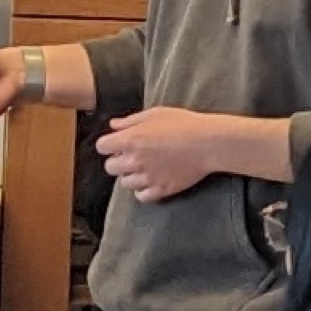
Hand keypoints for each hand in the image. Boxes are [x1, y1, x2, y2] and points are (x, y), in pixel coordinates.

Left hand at [95, 107, 275, 203]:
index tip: (118, 143)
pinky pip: (141, 196)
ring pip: (125, 183)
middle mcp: (134, 161)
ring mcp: (147, 177)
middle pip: (110, 167)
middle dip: (119, 160)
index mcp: (130, 140)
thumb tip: (113, 125)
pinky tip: (151, 180)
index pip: (101, 147)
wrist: (208, 143)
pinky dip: (143, 190)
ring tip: (145, 167)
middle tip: (133, 155)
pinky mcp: (160, 190)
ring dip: (131, 176)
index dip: (109, 144)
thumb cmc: (184, 124)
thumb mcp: (155, 114)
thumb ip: (130, 121)